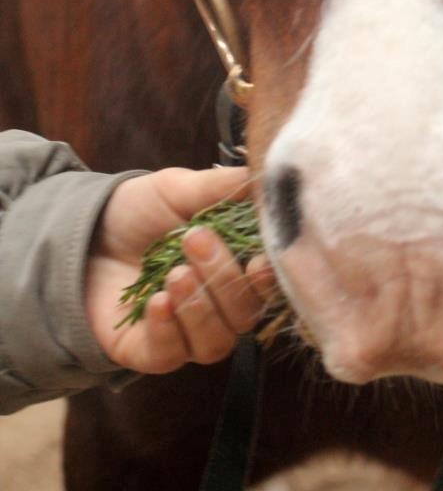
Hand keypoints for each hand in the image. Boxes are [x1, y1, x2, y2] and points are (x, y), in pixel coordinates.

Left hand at [85, 166, 273, 374]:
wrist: (83, 233)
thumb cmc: (140, 211)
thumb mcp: (180, 189)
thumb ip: (223, 188)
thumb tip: (265, 177)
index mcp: (236, 267)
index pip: (267, 284)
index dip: (268, 278)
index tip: (258, 260)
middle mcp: (219, 307)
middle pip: (243, 314)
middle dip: (222, 277)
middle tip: (194, 239)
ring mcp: (187, 334)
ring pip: (214, 342)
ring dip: (198, 307)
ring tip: (173, 273)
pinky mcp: (152, 353)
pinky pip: (172, 356)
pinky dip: (168, 330)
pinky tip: (156, 302)